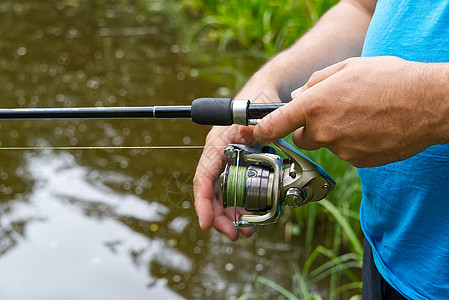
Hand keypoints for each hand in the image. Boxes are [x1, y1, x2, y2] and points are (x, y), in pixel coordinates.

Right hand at [193, 90, 280, 239]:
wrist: (264, 97)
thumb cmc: (255, 101)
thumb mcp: (254, 113)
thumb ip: (254, 124)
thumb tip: (255, 134)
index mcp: (217, 144)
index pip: (204, 176)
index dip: (203, 201)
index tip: (206, 222)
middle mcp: (219, 156)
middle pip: (213, 193)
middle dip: (221, 217)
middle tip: (235, 235)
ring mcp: (229, 162)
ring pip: (224, 196)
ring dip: (232, 216)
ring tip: (245, 233)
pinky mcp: (240, 167)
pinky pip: (236, 191)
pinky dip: (242, 207)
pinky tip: (251, 218)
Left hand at [253, 56, 443, 166]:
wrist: (428, 103)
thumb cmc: (389, 79)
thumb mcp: (346, 68)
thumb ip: (314, 84)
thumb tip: (296, 99)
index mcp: (314, 105)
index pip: (274, 124)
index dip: (259, 131)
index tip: (251, 135)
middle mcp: (323, 131)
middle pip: (301, 138)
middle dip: (308, 129)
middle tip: (332, 113)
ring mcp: (341, 149)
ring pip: (325, 145)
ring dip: (334, 134)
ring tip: (360, 116)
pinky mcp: (357, 162)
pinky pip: (345, 153)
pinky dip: (352, 143)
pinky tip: (370, 128)